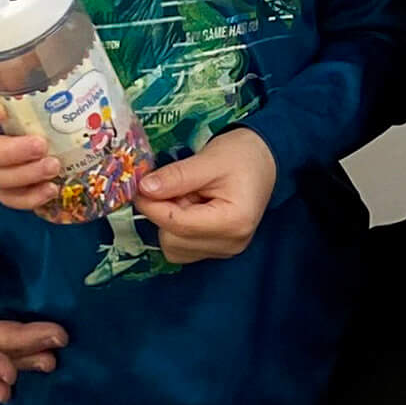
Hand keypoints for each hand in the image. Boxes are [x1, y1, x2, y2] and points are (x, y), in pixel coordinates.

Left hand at [136, 128, 276, 263]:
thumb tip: (144, 188)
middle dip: (164, 212)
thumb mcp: (209, 159)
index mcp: (233, 222)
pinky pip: (183, 247)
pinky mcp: (219, 248)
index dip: (152, 205)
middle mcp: (231, 243)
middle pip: (173, 240)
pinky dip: (178, 229)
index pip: (178, 224)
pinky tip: (191, 207)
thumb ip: (176, 176)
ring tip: (187, 195)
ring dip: (170, 222)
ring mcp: (225, 249)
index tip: (140, 186)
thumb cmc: (242, 155)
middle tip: (173, 185)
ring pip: (174, 248)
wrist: (265, 158)